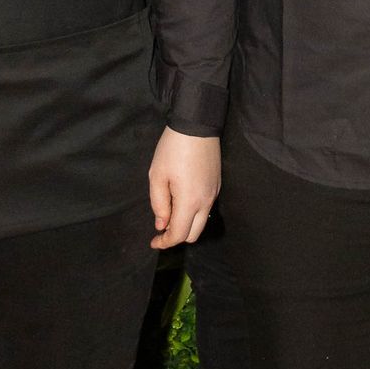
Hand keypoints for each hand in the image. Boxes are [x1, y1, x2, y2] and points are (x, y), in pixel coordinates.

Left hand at [149, 129, 220, 248]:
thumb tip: (162, 224)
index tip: (153, 241)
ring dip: (186, 225)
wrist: (197, 126)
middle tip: (161, 229)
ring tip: (170, 213)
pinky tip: (181, 200)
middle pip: (193, 234)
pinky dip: (193, 213)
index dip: (165, 242)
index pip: (179, 234)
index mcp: (189, 202)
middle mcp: (205, 202)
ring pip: (201, 222)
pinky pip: (206, 208)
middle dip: (176, 237)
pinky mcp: (217, 185)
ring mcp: (214, 194)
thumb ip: (159, 204)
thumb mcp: (157, 176)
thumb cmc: (172, 150)